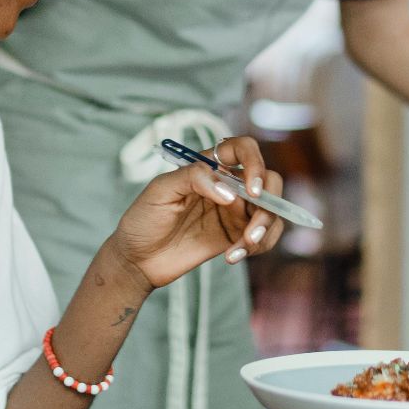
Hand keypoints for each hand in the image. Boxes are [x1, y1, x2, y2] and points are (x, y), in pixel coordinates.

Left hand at [107, 136, 285, 289]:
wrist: (136, 259)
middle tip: (252, 230)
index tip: (251, 191)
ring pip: (271, 212)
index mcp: (209, 166)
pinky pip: (263, 237)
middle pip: (269, 181)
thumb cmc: (143, 219)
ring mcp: (234, 212)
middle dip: (269, 205)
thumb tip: (229, 192)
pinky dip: (256, 247)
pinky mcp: (235, 237)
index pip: (244, 149)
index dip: (255, 163)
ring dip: (265, 230)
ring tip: (241, 248)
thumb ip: (193, 178)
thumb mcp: (160, 190)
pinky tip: (232, 257)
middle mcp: (227, 185)